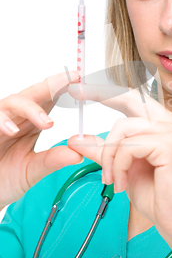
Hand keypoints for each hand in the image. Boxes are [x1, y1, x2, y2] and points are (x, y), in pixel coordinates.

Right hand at [0, 70, 83, 208]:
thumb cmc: (5, 177)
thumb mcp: (33, 170)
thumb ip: (52, 160)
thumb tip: (79, 153)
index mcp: (31, 122)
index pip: (48, 99)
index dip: (62, 88)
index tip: (79, 80)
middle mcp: (16, 117)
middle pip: (32, 94)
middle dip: (51, 86)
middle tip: (68, 82)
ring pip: (12, 102)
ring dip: (31, 109)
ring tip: (47, 123)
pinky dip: (2, 121)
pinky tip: (12, 130)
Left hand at [66, 83, 171, 243]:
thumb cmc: (158, 197)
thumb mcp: (122, 168)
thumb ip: (104, 151)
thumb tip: (76, 138)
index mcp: (164, 125)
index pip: (134, 98)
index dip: (107, 91)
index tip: (81, 89)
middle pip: (130, 98)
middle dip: (100, 94)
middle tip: (74, 94)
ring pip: (123, 127)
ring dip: (108, 155)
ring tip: (111, 179)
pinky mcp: (170, 143)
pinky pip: (128, 146)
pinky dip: (118, 165)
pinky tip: (123, 183)